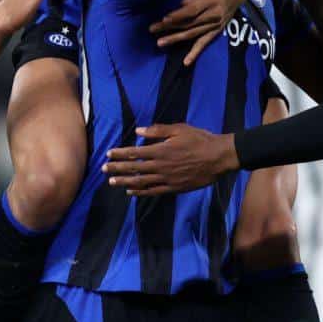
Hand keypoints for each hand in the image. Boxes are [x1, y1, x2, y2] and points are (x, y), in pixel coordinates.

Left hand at [103, 123, 238, 194]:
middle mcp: (161, 166)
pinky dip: (140, 192)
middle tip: (103, 168)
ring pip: (140, 181)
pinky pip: (153, 191)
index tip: (108, 154)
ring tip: (111, 181)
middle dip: (117, 168)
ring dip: (124, 181)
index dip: (120, 154)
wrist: (219, 157)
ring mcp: (167, 179)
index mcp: (161, 150)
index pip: (134, 153)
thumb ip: (158, 131)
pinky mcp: (174, 188)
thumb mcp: (179, 129)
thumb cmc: (200, 139)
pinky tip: (130, 192)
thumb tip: (139, 131)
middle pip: (134, 168)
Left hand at [150, 0, 252, 64]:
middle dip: (169, 27)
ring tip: (160, 42)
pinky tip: (186, 62)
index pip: (191, 11)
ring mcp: (215, 25)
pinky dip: (195, 53)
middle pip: (188, 23)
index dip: (177, 15)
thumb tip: (180, 7)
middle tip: (152, 29)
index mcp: (210, 1)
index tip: (163, 19)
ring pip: (193, 34)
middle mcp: (214, 15)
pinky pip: (204, 43)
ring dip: (175, 39)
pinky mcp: (216, 32)